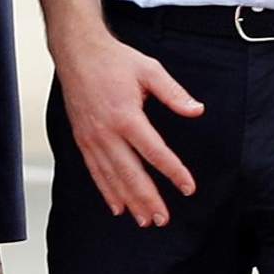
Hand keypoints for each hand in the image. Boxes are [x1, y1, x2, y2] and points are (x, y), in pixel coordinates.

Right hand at [52, 31, 203, 226]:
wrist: (76, 52)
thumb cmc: (114, 61)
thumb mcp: (150, 70)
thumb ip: (174, 94)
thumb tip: (197, 110)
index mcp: (125, 116)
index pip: (154, 152)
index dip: (173, 172)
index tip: (188, 188)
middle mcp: (106, 132)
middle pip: (130, 173)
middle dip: (148, 199)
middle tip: (163, 219)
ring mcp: (91, 138)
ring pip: (112, 177)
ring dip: (129, 201)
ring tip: (145, 220)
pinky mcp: (82, 140)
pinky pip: (95, 171)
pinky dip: (107, 191)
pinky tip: (118, 206)